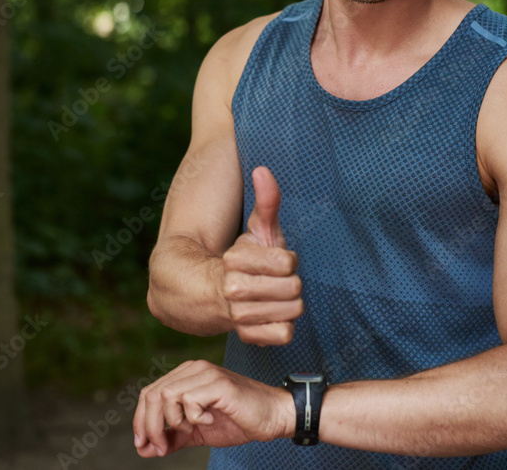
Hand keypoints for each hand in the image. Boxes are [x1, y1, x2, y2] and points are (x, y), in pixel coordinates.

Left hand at [132, 359, 292, 457]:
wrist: (272, 417)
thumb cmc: (236, 421)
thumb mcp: (196, 432)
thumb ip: (171, 438)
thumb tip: (143, 449)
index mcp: (185, 375)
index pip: (149, 393)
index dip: (140, 421)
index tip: (144, 446)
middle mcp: (193, 369)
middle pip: (153, 394)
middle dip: (150, 426)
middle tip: (162, 448)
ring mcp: (206, 373)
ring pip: (167, 395)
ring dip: (175, 422)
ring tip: (194, 428)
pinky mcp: (219, 384)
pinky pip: (190, 400)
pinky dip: (194, 417)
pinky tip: (210, 420)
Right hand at [221, 166, 302, 345]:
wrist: (213, 295)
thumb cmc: (245, 259)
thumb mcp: (257, 230)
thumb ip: (266, 201)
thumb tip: (263, 169)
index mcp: (234, 261)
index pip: (287, 263)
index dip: (287, 261)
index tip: (276, 261)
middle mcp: (233, 289)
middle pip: (293, 288)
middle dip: (290, 282)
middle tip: (276, 281)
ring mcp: (238, 316)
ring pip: (292, 312)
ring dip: (289, 304)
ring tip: (274, 298)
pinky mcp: (247, 337)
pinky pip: (284, 335)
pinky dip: (284, 326)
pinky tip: (272, 316)